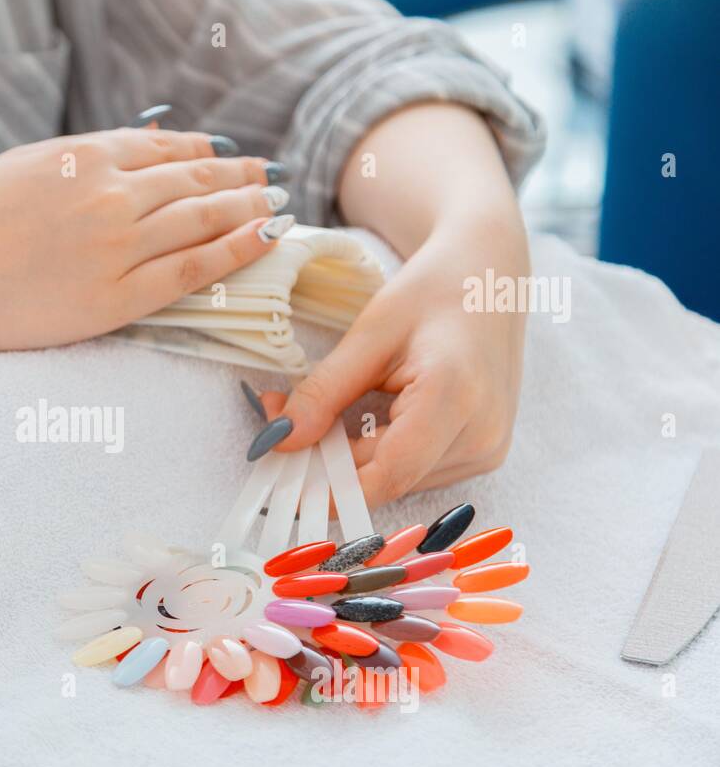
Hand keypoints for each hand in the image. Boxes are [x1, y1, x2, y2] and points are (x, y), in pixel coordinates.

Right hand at [0, 128, 292, 350]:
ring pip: (203, 220)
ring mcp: (117, 246)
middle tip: (269, 179)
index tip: (233, 158)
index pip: (168, 151)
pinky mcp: (116, 297)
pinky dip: (235, 251)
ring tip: (275, 208)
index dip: (208, 154)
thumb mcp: (28, 164)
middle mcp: (111, 195)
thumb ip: (87, 155)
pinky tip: (264, 240)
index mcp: (85, 158)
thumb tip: (142, 143)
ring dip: (248, 209)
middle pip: (196, 181)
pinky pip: (192, 270)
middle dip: (240, 178)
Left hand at [264, 220, 528, 506]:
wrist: (490, 276)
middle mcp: (482, 434)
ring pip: (399, 481)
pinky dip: (380, 456)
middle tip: (283, 432)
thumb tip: (278, 441)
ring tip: (323, 420)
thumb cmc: (433, 292)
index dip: (331, 490)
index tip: (283, 486)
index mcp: (455, 396)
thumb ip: (323, 392)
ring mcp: (488, 448)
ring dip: (352, 462)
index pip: (387, 474)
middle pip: (388, 479)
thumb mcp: (368, 335)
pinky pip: (417, 471)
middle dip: (329, 466)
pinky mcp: (485, 452)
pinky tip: (364, 424)